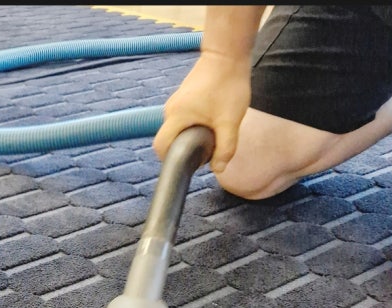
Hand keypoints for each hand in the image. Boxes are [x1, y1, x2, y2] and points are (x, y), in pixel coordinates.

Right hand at [153, 51, 251, 173]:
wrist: (227, 53)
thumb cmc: (228, 84)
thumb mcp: (230, 121)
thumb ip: (225, 148)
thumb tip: (219, 169)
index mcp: (176, 117)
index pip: (161, 146)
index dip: (170, 159)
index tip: (188, 162)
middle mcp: (170, 110)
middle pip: (168, 139)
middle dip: (183, 149)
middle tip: (205, 148)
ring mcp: (175, 103)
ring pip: (176, 130)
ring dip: (189, 137)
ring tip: (211, 132)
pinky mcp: (183, 98)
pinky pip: (182, 120)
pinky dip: (192, 126)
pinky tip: (210, 121)